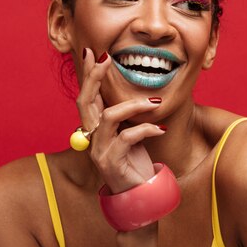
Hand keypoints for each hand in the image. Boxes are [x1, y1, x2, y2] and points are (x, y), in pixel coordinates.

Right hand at [77, 48, 165, 192]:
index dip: (88, 74)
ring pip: (109, 117)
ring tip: (155, 103)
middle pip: (85, 102)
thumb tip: (132, 93)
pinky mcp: (112, 163)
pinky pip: (127, 138)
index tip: (93, 52)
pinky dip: (146, 129)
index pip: (87, 97)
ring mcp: (99, 151)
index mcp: (95, 129)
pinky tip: (161, 129)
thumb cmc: (135, 162)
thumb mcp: (131, 133)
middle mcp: (91, 138)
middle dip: (95, 77)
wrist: (140, 194)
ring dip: (134, 105)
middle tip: (107, 58)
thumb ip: (126, 116)